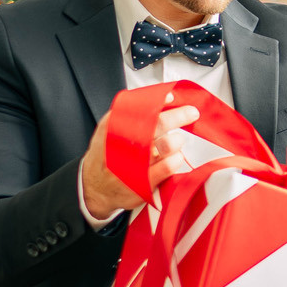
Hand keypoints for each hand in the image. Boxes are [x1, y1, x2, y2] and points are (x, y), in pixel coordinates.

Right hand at [80, 94, 201, 220]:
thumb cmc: (107, 155)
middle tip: (190, 113)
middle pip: (156, 125)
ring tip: (177, 140)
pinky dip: (176, 159)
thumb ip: (130, 112)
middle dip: (178, 116)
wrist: (95, 188)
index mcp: (113, 128)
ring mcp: (133, 166)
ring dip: (176, 140)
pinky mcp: (143, 184)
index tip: (171, 98)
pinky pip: (167, 168)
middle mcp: (123, 146)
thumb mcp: (107, 129)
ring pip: (165, 146)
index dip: (158, 101)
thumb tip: (165, 98)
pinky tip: (175, 158)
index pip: (139, 109)